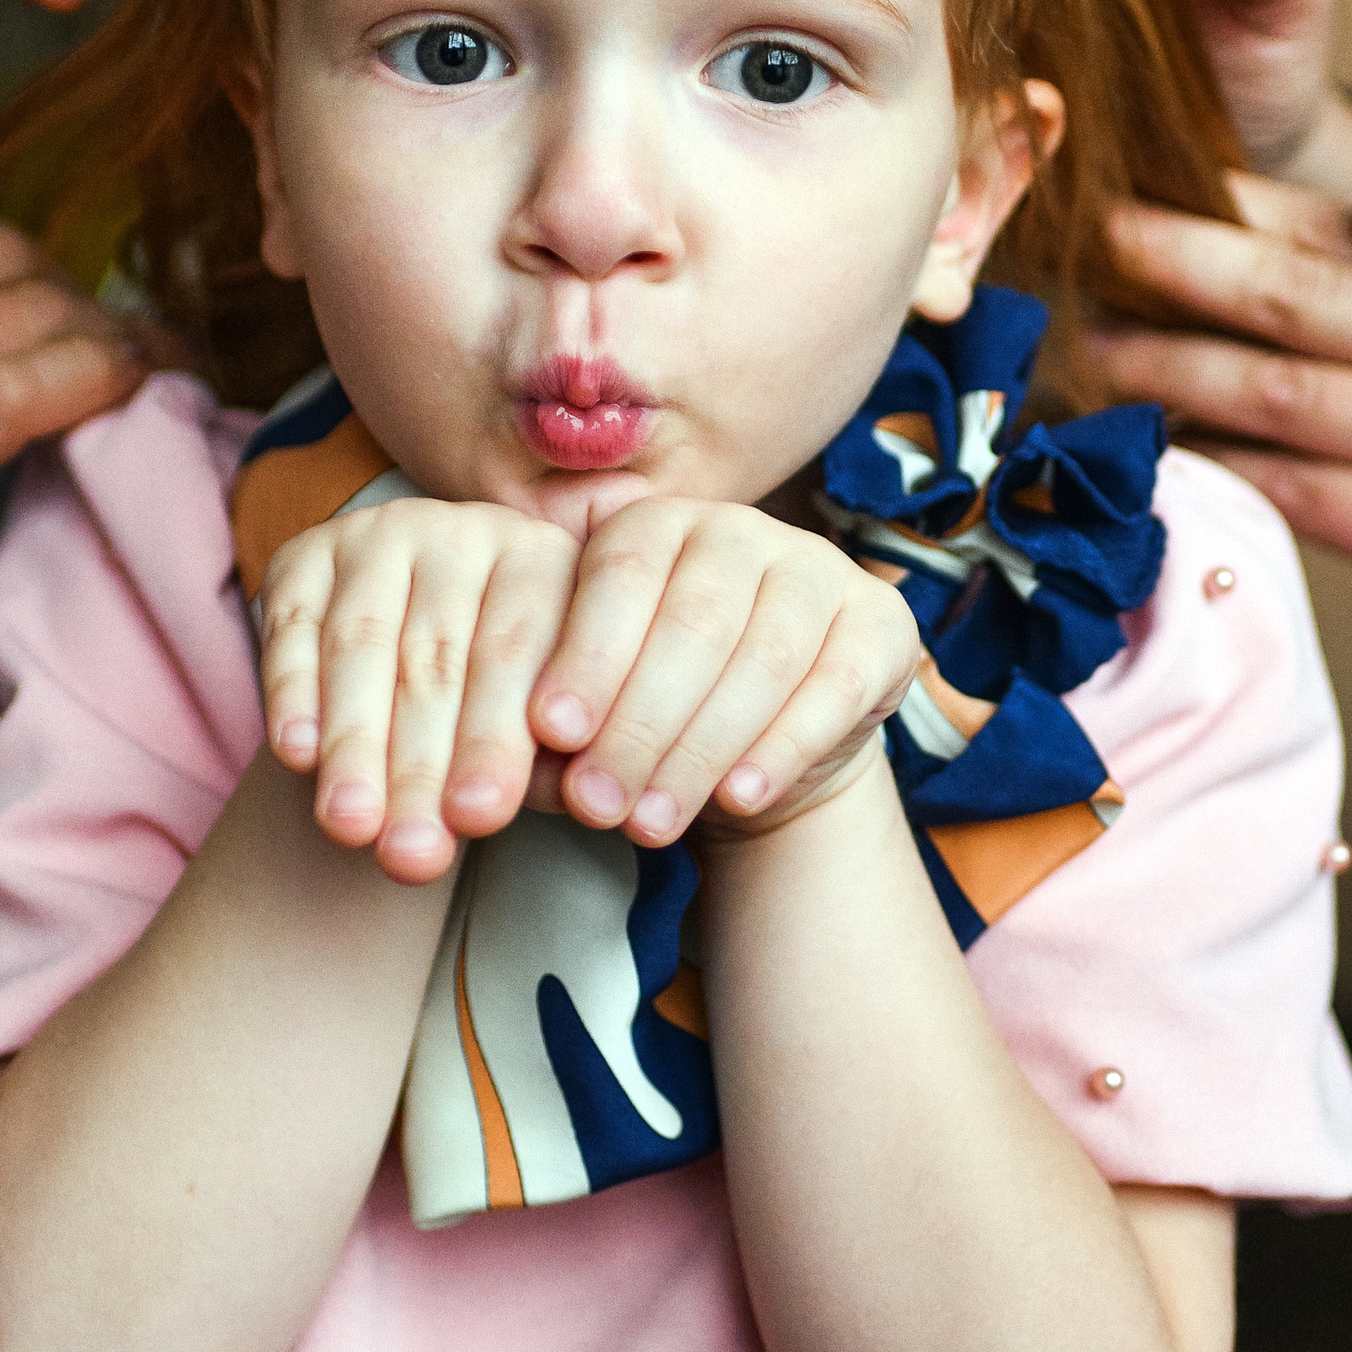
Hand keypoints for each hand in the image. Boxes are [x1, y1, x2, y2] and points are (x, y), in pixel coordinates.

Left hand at [258, 494, 917, 882]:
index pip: (619, 576)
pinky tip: (740, 799)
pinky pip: (835, 685)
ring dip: (702, 746)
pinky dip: (786, 744)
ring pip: (763, 656)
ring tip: (647, 825)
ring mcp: (820, 573)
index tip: (545, 733)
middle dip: (639, 719)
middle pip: (691, 620)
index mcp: (657, 526)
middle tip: (592, 808)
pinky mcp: (882, 628)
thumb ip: (533, 713)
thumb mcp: (576, 710)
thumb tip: (470, 750)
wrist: (754, 754)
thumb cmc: (635, 725)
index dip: (585, 652)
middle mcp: (745, 531)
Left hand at [1084, 175, 1351, 750]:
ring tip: (1086, 345)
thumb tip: (1293, 277)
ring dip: (1165, 365)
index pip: (1350, 230)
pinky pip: (1295, 490)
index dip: (1235, 201)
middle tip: (1085, 227)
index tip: (1147, 176)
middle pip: (1298, 291)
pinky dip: (1215, 466)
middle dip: (1177, 253)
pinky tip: (1150, 451)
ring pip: (1277, 391)